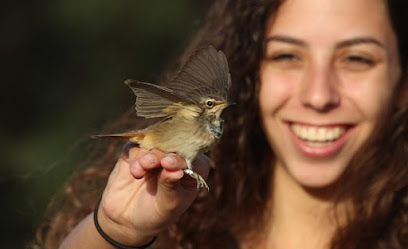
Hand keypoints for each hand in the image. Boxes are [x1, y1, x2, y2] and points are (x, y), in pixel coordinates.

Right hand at [96, 142, 210, 245]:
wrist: (130, 220)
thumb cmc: (158, 213)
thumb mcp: (168, 204)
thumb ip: (171, 186)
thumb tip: (176, 171)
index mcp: (193, 167)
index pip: (191, 155)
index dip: (179, 157)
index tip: (168, 163)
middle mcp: (176, 156)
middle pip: (170, 144)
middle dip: (159, 154)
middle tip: (149, 164)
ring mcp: (155, 152)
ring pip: (151, 143)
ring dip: (144, 156)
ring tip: (139, 172)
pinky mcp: (136, 152)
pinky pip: (134, 146)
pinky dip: (134, 157)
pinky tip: (135, 172)